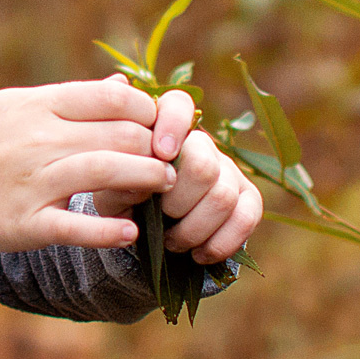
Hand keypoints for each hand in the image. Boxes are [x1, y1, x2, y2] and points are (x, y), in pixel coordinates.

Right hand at [0, 79, 174, 250]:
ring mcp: (32, 182)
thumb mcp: (17, 104)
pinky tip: (130, 233)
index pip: (113, 99)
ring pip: (104, 173)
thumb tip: (123, 85)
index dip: (148, 112)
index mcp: (40, 105)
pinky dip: (107, 231)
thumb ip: (71, 98)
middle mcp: (38, 139)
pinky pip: (74, 227)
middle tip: (172, 161)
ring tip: (165, 187)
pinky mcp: (25, 223)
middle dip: (156, 149)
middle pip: (119, 136)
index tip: (159, 129)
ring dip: (146, 180)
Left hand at [92, 80, 263, 265]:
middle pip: (203, 164)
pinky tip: (199, 253)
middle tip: (161, 217)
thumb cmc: (125, 194)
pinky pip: (246, 217)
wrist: (147, 224)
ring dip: (193, 229)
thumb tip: (129, 176)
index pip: (179, 105)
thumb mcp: (111, 182)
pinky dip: (220, 242)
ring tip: (172, 241)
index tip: (161, 155)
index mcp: (166, 128)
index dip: (173, 126)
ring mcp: (229, 170)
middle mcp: (202, 144)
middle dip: (178, 200)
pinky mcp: (248, 198)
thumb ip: (115, 173)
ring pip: (222, 196)